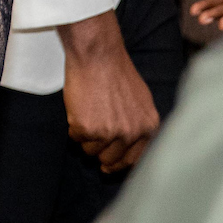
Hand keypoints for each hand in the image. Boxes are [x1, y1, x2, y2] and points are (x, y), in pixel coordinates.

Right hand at [57, 11, 159, 172]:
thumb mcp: (141, 102)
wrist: (99, 56)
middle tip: (93, 136)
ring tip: (88, 114)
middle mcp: (132, 133)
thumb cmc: (117, 73)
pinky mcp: (88, 128)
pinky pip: (76, 138)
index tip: (108, 166)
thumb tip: (131, 149)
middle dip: (100, 151)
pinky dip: (73, 127)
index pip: (134, 159)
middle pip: (111, 160)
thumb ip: (139, 125)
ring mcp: (110, 132)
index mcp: (148, 127)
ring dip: (86, 137)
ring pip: (91, 151)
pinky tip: (79, 109)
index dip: (119, 164)